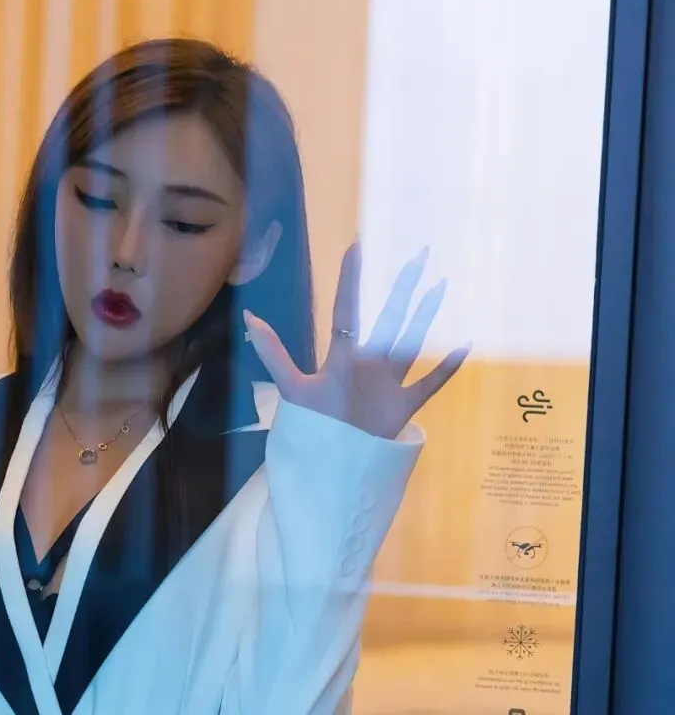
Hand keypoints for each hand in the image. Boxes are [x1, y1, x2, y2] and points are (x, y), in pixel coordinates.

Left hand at [243, 238, 469, 440]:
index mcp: (342, 356)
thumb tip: (249, 316)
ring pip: (412, 342)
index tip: (358, 247)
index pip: (348, 310)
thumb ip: (274, 353)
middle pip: (390, 318)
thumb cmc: (312, 427)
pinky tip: (464, 347)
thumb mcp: (292, 388)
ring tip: (442, 287)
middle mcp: (368, 363)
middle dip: (403, 288)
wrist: (331, 467)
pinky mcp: (403, 406)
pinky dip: (446, 369)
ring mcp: (388, 383)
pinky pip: (429, 384)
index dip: (351, 281)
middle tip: (419, 255)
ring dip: (427, 317)